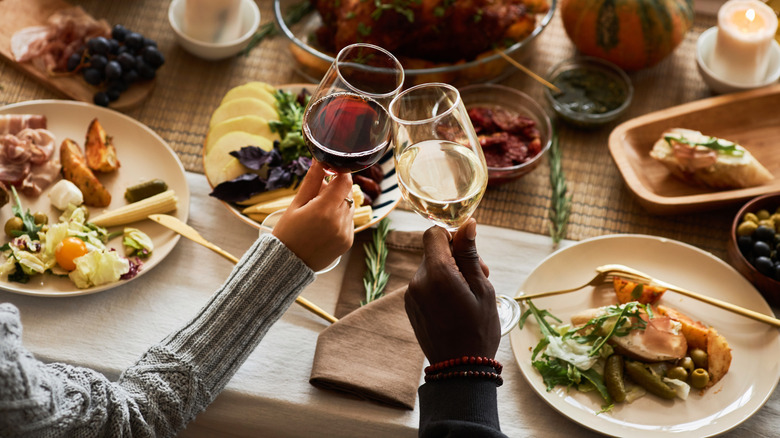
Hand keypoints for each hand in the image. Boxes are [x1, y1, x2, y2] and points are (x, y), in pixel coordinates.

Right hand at [272, 161, 354, 270]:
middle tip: (317, 196)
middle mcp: (339, 222)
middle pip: (347, 193)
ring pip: (349, 206)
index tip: (331, 171)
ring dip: (338, 204)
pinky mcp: (348, 242)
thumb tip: (320, 160)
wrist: (287, 264)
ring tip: (318, 213)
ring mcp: (345, 233)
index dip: (339, 173)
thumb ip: (312, 181)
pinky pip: (349, 221)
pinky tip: (323, 225)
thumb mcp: (296, 204)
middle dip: (335, 189)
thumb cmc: (287, 233)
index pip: (344, 181)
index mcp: (324, 210)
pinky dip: (340, 218)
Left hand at [404, 219, 500, 363]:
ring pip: (431, 268)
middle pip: (434, 252)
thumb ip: (470, 254)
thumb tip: (467, 224)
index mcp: (437, 273)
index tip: (468, 251)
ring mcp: (411, 294)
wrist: (460, 369)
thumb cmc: (478, 329)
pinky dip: (440, 286)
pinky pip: (425, 284)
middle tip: (480, 277)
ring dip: (449, 273)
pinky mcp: (410, 305)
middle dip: (456, 258)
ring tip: (468, 295)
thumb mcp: (482, 288)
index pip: (434, 233)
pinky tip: (455, 304)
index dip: (452, 236)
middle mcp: (418, 281)